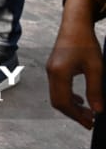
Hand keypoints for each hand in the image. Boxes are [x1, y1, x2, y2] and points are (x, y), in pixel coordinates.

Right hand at [46, 0, 102, 128]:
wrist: (75, 25)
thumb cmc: (85, 43)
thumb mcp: (95, 68)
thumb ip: (95, 90)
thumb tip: (97, 110)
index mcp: (59, 73)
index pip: (63, 102)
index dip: (76, 115)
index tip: (90, 123)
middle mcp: (51, 73)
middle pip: (58, 101)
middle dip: (74, 114)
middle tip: (90, 121)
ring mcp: (51, 70)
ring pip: (57, 96)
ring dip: (72, 106)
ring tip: (88, 112)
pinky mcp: (54, 68)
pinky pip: (57, 88)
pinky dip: (68, 98)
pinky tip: (81, 99)